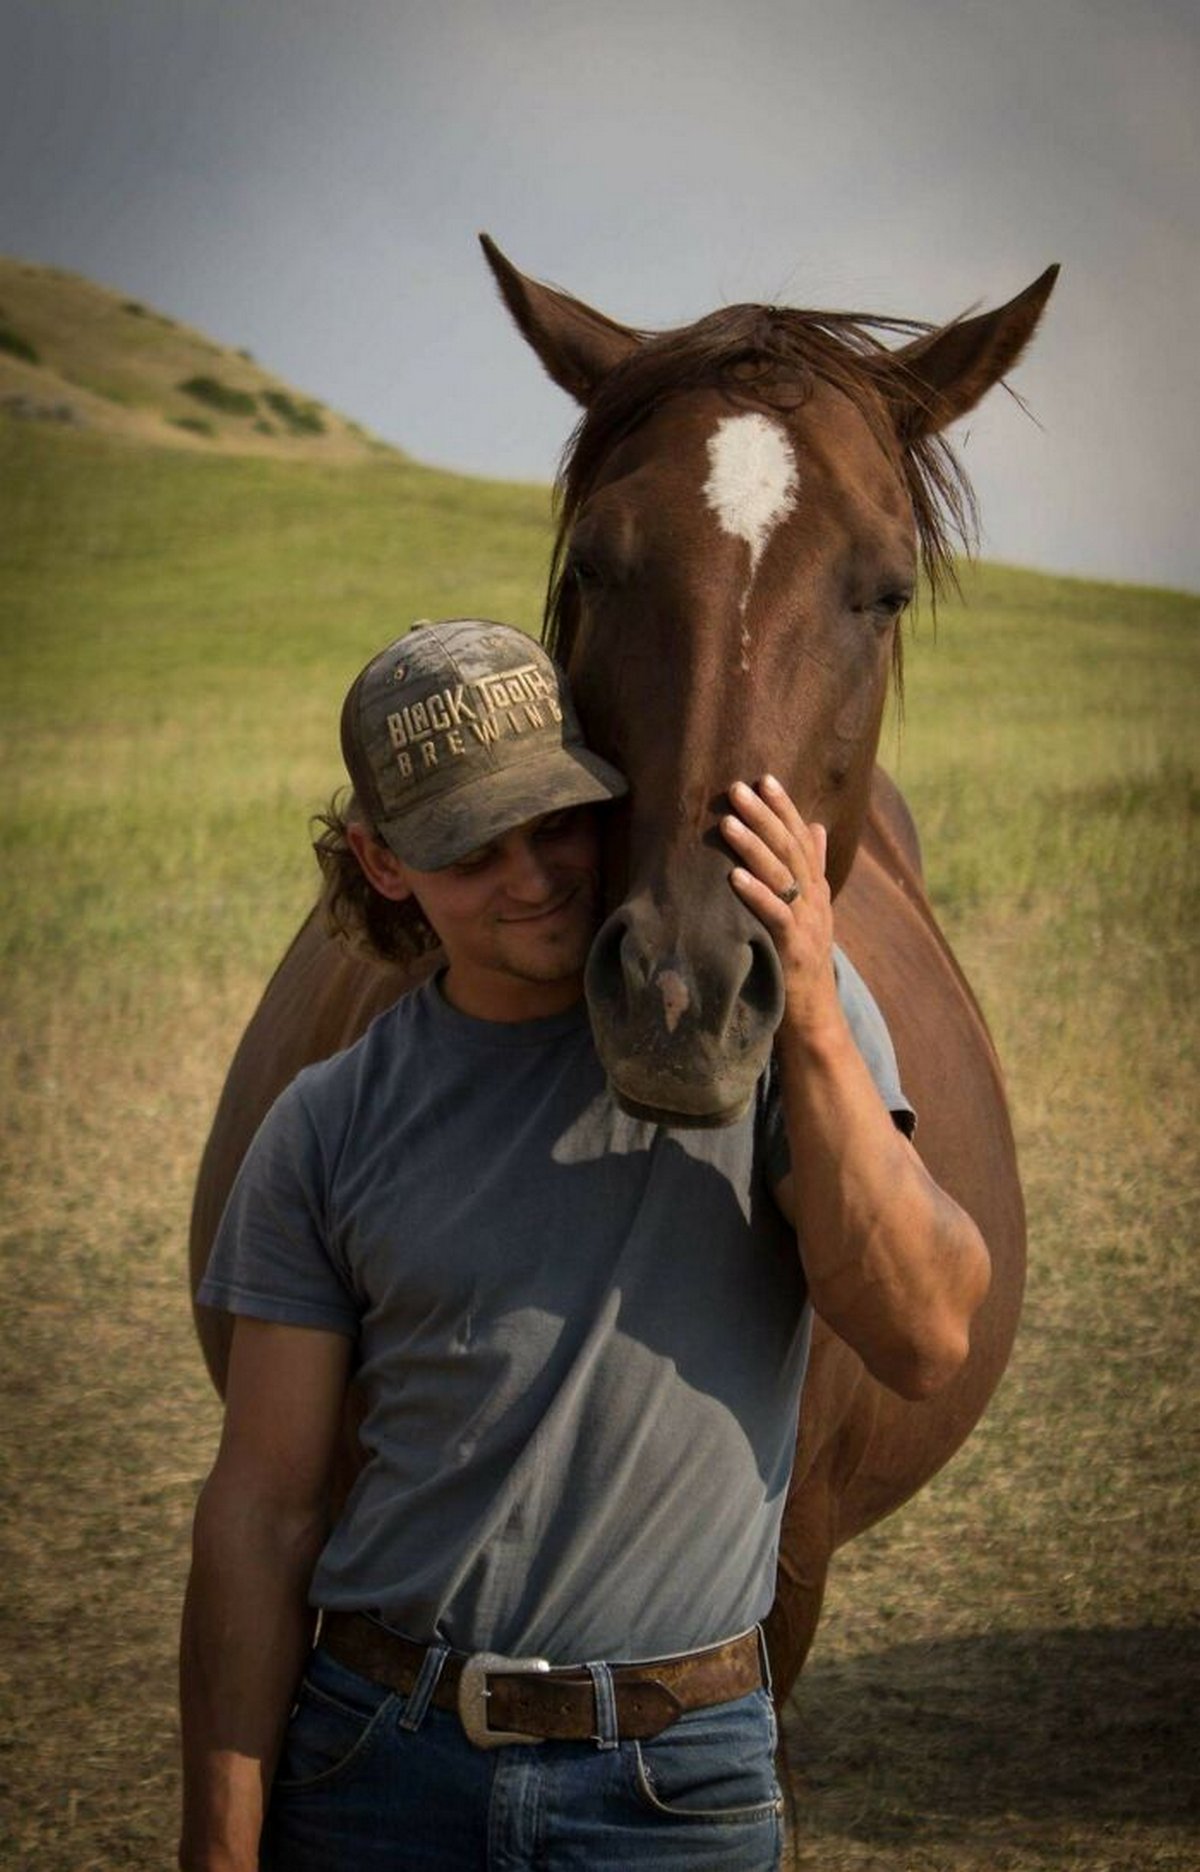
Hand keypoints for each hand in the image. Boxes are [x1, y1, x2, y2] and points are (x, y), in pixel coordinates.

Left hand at [722, 777, 837, 1033]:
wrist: (814, 1018)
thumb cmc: (801, 963)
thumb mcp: (809, 912)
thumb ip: (812, 869)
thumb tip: (815, 825)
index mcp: (817, 889)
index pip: (803, 839)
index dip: (785, 808)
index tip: (764, 778)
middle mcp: (816, 902)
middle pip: (791, 850)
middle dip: (765, 816)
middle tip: (737, 789)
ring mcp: (808, 925)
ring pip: (783, 877)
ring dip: (754, 847)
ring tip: (728, 822)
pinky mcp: (795, 951)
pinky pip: (776, 917)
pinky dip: (756, 895)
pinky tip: (734, 877)